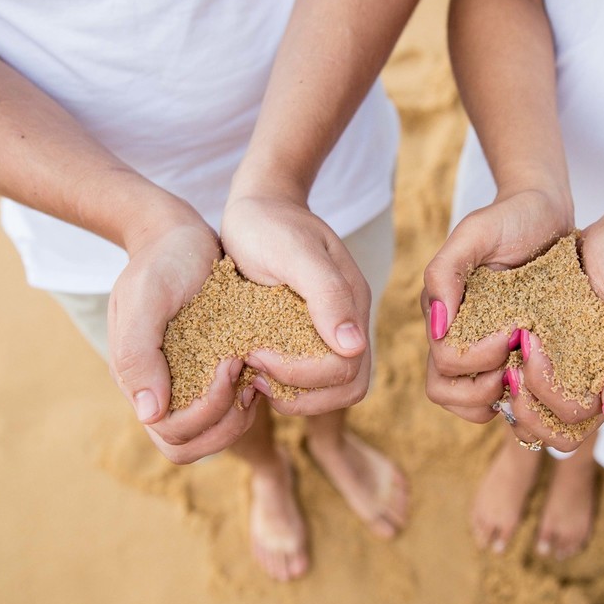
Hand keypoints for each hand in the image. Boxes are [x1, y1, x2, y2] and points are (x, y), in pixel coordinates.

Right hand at [108, 204, 260, 463]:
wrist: (179, 236)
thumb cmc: (161, 261)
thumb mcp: (145, 297)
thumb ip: (138, 353)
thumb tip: (149, 413)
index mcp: (139, 381)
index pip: (172, 435)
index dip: (205, 413)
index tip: (228, 365)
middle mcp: (162, 391)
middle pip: (194, 444)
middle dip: (226, 421)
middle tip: (245, 376)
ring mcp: (187, 385)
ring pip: (216, 432)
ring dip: (240, 413)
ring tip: (254, 370)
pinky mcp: (211, 373)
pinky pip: (231, 407)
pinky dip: (249, 396)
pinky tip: (260, 362)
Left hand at [220, 193, 371, 414]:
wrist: (256, 207)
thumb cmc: (271, 223)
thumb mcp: (294, 252)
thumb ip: (327, 294)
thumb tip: (353, 346)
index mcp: (352, 305)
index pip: (346, 370)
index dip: (302, 374)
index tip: (255, 355)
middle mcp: (346, 324)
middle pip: (346, 389)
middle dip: (300, 394)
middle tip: (254, 375)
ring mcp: (327, 332)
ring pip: (330, 392)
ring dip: (293, 396)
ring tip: (253, 377)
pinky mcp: (305, 338)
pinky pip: (308, 380)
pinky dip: (282, 385)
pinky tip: (250, 370)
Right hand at [422, 188, 572, 425]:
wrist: (548, 212)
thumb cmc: (511, 217)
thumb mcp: (476, 232)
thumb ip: (445, 271)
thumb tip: (436, 326)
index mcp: (444, 314)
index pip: (444, 363)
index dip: (475, 359)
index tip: (511, 332)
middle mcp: (459, 336)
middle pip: (447, 392)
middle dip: (481, 390)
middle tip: (517, 367)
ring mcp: (485, 349)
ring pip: (471, 403)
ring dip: (498, 400)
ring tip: (529, 377)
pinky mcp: (514, 354)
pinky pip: (506, 395)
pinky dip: (522, 397)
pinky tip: (544, 378)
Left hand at [497, 210, 603, 448]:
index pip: (574, 420)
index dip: (547, 396)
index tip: (531, 346)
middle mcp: (590, 385)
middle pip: (550, 431)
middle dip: (524, 409)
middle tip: (510, 368)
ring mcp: (566, 371)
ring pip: (531, 415)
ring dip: (509, 398)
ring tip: (499, 360)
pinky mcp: (547, 353)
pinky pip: (520, 382)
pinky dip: (502, 375)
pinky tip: (493, 348)